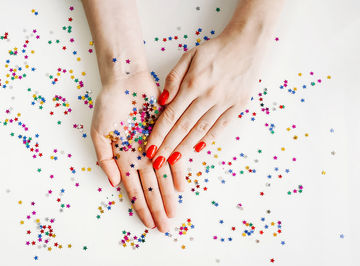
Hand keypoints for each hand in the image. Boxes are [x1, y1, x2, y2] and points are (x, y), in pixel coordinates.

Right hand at [91, 72, 175, 231]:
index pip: (133, 189)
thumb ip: (104, 158)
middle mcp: (140, 156)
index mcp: (123, 157)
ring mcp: (153, 147)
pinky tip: (181, 187)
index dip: (141, 207)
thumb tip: (112, 182)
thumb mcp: (98, 132)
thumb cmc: (109, 104)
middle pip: (150, 188)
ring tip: (173, 213)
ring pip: (162, 177)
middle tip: (165, 227)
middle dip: (157, 208)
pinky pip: (173, 156)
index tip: (147, 224)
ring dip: (168, 196)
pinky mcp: (165, 135)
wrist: (126, 80)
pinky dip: (177, 171)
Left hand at [145, 28, 263, 186]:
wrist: (247, 44)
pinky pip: (220, 127)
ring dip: (185, 147)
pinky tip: (197, 149)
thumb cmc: (214, 50)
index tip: (149, 147)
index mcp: (193, 84)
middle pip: (183, 127)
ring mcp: (224, 103)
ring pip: (200, 130)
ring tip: (173, 160)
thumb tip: (162, 102)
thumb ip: (173, 78)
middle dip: (168, 146)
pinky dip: (208, 139)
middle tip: (157, 161)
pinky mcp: (238, 106)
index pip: (171, 115)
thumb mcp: (189, 56)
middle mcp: (208, 96)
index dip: (159, 134)